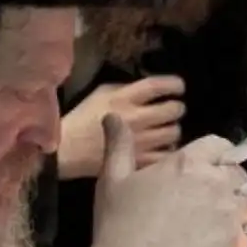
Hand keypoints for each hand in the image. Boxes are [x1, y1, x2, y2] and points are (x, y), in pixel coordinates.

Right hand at [58, 77, 184, 178]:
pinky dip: (167, 150)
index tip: (179, 87)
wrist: (67, 149)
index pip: (157, 86)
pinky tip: (161, 148)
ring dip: (173, 129)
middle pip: (173, 110)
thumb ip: (127, 88)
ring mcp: (140, 142)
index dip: (174, 84)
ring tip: (165, 130)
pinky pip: (167, 155)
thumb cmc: (83, 118)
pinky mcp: (139, 162)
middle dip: (176, 108)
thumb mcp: (101, 93)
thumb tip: (152, 89)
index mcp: (124, 98)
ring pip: (174, 132)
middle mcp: (136, 118)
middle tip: (172, 110)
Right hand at [83, 114, 246, 246]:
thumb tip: (112, 116)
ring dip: (237, 211)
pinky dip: (233, 241)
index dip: (216, 155)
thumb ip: (119, 145)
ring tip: (215, 225)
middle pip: (239, 175)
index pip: (220, 145)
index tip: (205, 168)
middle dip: (228, 183)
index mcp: (190, 163)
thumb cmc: (119, 225)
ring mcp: (229, 217)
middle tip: (206, 199)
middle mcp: (217, 185)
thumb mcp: (112, 180)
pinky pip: (243, 238)